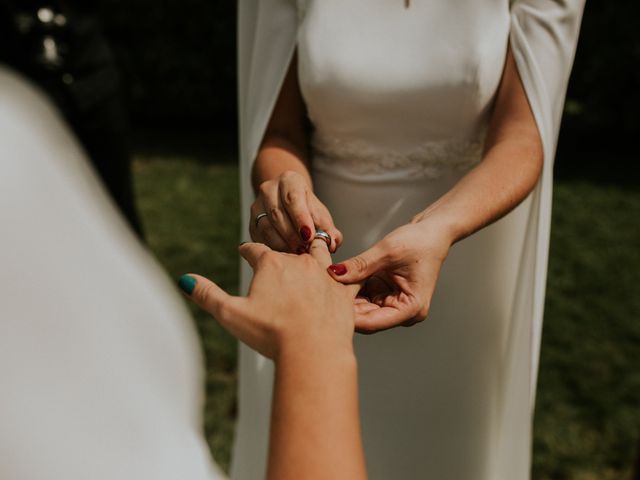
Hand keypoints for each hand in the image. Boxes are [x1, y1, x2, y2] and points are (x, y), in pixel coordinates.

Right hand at [179, 238, 358, 359]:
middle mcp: (299, 262)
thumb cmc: (270, 334)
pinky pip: (349, 276)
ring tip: (310, 252)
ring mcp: (324, 275)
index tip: (244, 251)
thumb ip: (207, 294)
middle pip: (287, 250)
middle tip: (276, 257)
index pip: (255, 249)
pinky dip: (346, 274)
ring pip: (319, 253)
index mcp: (271, 264)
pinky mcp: (344, 291)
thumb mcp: (231, 314)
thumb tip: (184, 279)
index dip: (248, 251)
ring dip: (313, 252)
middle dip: (279, 253)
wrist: (312, 351)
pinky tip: (346, 275)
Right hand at [250, 171, 342, 252]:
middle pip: (278, 213)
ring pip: (266, 226)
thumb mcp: (319, 213)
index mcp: (289, 180)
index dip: (301, 218)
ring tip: (297, 253)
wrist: (286, 202)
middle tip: (305, 249)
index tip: (310, 235)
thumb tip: (333, 242)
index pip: (293, 198)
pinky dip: (273, 248)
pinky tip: (286, 255)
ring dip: (283, 243)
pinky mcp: (251, 223)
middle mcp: (269, 189)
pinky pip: (259, 238)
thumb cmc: (307, 209)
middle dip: (292, 234)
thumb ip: (328, 227)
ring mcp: (257, 206)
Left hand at [327, 220, 452, 333]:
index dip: (349, 317)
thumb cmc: (420, 242)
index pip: (373, 322)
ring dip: (347, 296)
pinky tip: (338, 280)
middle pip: (366, 318)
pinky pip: (364, 297)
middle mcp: (403, 312)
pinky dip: (352, 288)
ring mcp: (393, 304)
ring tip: (327, 286)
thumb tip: (333, 274)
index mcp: (410, 309)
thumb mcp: (387, 252)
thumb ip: (359, 266)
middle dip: (345, 306)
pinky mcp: (385, 295)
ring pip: (362, 308)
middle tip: (321, 295)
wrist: (432, 232)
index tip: (327, 309)